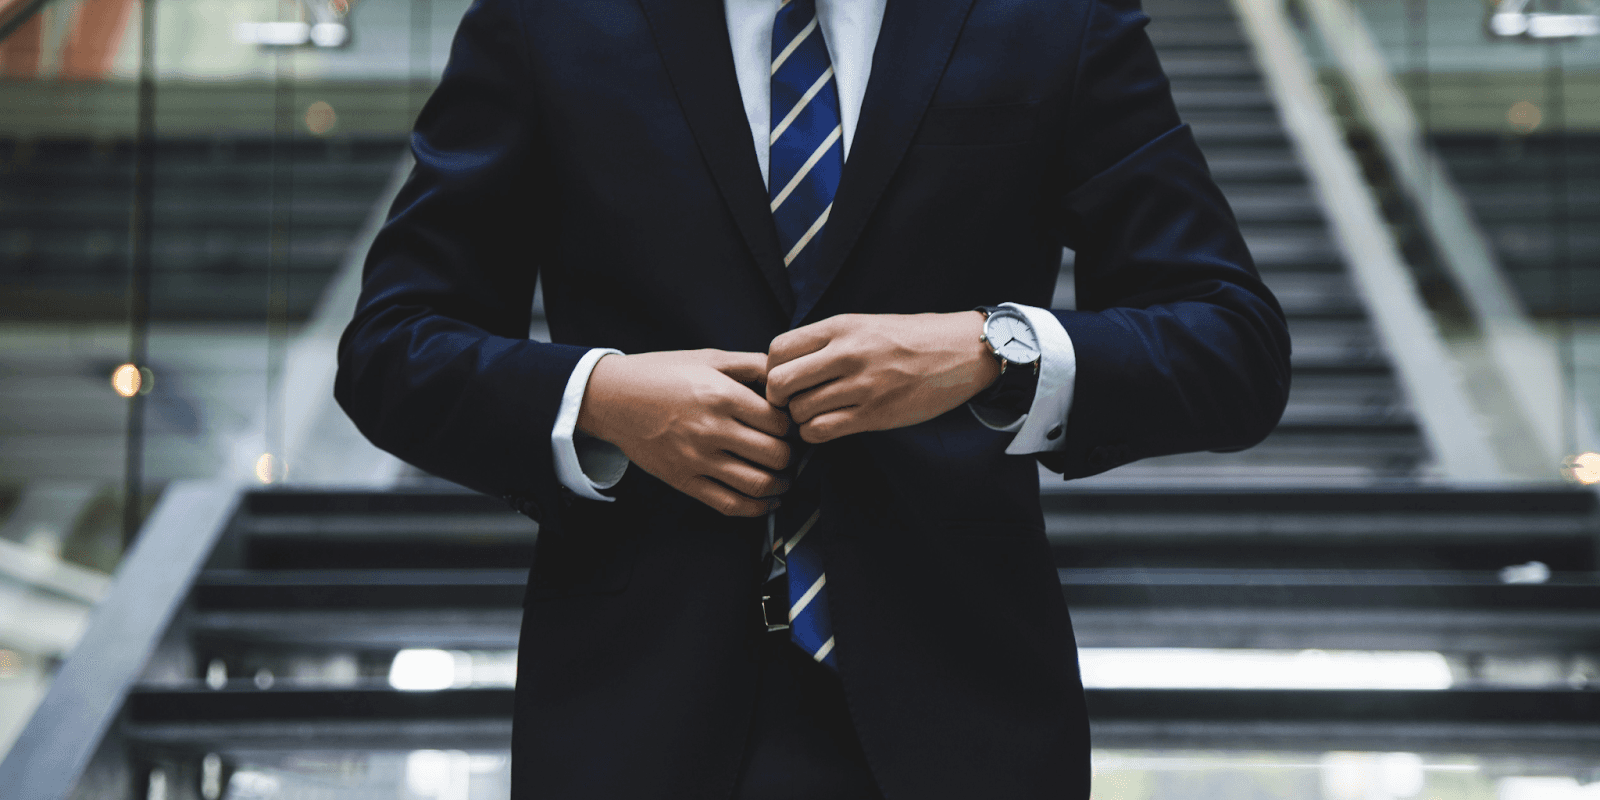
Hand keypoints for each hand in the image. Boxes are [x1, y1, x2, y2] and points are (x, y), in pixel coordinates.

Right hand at [576, 349, 793, 516]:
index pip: (779, 423)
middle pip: (775, 455)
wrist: (613, 398)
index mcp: (722, 396)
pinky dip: (757, 509)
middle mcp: (712, 429)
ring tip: (784, 477)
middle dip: (792, 457)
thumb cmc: (662, 374)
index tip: (792, 427)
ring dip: (781, 485)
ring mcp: (697, 459)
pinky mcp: (684, 480)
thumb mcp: (709, 357)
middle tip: (792, 452)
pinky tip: (767, 501)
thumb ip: (751, 364)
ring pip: (758, 484)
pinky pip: (729, 504)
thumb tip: (785, 378)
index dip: (794, 427)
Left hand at [766, 312, 1000, 443]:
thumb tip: (787, 363)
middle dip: (778, 397)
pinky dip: (816, 434)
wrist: (961, 352)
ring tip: (815, 413)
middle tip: (792, 401)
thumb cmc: (912, 338)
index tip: (785, 377)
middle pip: (779, 382)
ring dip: (800, 418)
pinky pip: (822, 431)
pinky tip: (828, 426)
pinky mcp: (874, 414)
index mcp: (840, 327)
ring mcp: (861, 386)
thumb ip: (827, 341)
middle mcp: (846, 354)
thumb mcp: (865, 324)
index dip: (771, 369)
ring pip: (799, 411)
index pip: (778, 349)